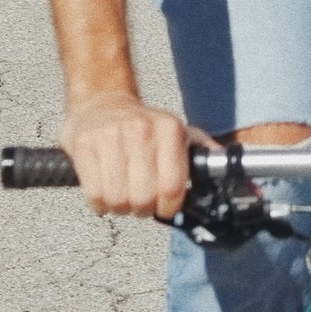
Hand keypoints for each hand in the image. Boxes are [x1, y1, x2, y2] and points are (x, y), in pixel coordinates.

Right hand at [58, 93, 195, 216]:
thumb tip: (226, 168)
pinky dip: (99, 203)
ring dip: (119, 207)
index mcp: (169, 129)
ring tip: (121, 193)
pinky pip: (94, 194)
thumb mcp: (177, 132)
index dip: (168, 207)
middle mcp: (142, 129)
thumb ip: (202, 151)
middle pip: (143, 198)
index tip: (164, 207)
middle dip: (142, 209)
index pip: (172, 187)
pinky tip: (103, 190)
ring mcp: (111, 135)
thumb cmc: (143, 127)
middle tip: (139, 200)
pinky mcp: (84, 144)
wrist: (103, 102)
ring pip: (117, 200)